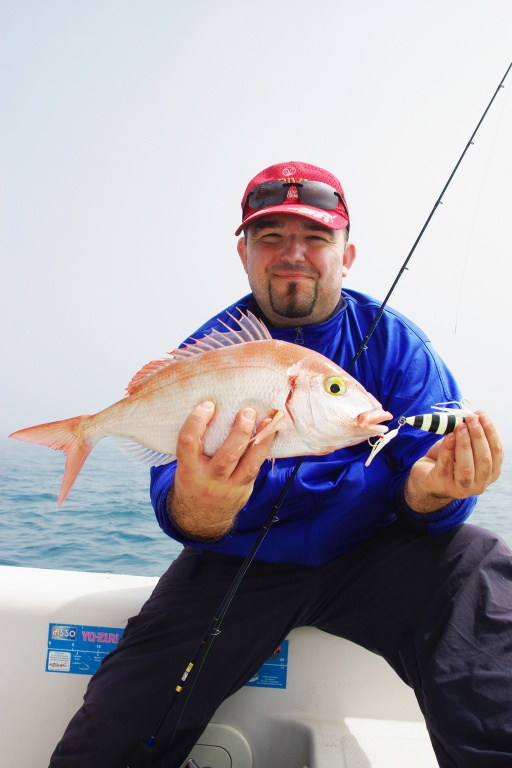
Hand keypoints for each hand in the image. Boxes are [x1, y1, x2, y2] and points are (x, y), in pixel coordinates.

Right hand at [168, 401, 275, 539]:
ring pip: (249, 465)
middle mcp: (208, 480)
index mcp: (188, 470)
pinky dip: (264, 449)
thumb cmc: (192, 481)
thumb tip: (215, 410)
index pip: (188, 443)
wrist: (199, 519)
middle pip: (227, 455)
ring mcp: (229, 488)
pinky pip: (257, 469)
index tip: (208, 405)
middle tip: (247, 411)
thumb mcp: (185, 466)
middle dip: (240, 432)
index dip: (197, 421)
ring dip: (261, 440)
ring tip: (269, 420)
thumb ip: (196, 446)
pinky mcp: (244, 491)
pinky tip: (270, 433)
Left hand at [404, 411, 502, 513]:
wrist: (425, 475)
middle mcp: (480, 484)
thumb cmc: (448, 459)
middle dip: (478, 436)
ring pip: (466, 466)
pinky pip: (446, 465)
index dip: (491, 432)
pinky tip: (449, 436)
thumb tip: (474, 417)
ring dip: (465, 444)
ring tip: (461, 427)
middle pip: (484, 459)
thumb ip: (470, 435)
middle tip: (471, 419)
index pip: (496, 452)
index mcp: (490, 472)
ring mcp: (461, 488)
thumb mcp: (462, 446)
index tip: (482, 415)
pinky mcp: (442, 485)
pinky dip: (448, 449)